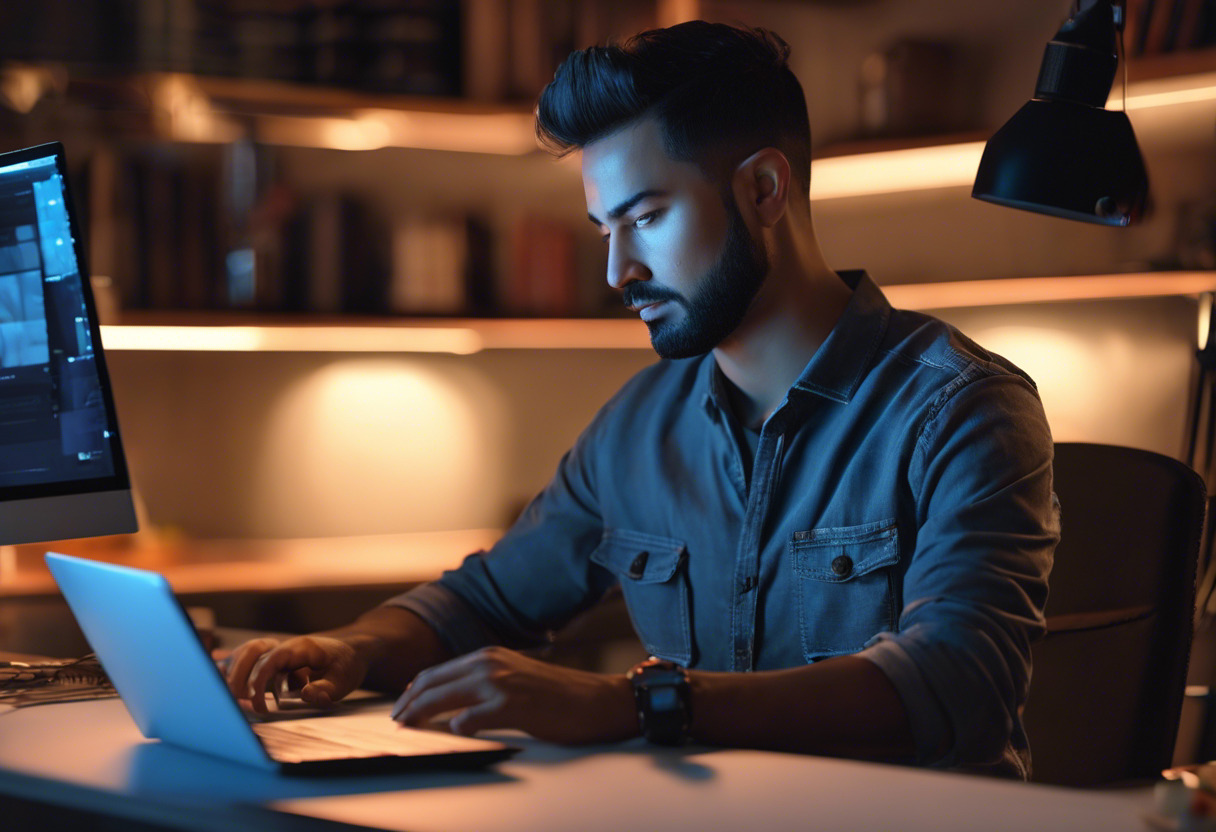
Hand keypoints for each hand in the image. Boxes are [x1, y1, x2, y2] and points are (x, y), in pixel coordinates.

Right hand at [222, 635, 367, 714]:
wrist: (352, 651)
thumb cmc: (347, 665)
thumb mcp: (344, 680)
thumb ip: (326, 689)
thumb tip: (306, 694)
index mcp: (301, 647)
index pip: (272, 659)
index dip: (260, 681)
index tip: (259, 705)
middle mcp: (285, 645)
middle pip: (252, 651)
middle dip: (239, 676)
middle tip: (239, 703)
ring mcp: (278, 649)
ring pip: (247, 652)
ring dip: (235, 672)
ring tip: (232, 696)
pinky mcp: (274, 657)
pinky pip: (248, 657)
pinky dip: (234, 666)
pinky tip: (218, 670)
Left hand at [391, 646, 637, 743]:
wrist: (594, 701)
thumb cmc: (557, 694)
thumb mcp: (514, 676)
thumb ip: (484, 682)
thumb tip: (450, 704)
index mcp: (489, 655)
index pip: (437, 671)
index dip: (414, 691)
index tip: (401, 707)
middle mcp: (490, 663)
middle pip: (433, 683)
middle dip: (409, 703)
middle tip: (397, 721)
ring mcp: (499, 683)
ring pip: (443, 698)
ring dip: (421, 715)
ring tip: (409, 728)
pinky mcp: (511, 705)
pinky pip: (469, 719)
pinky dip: (456, 727)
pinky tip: (453, 734)